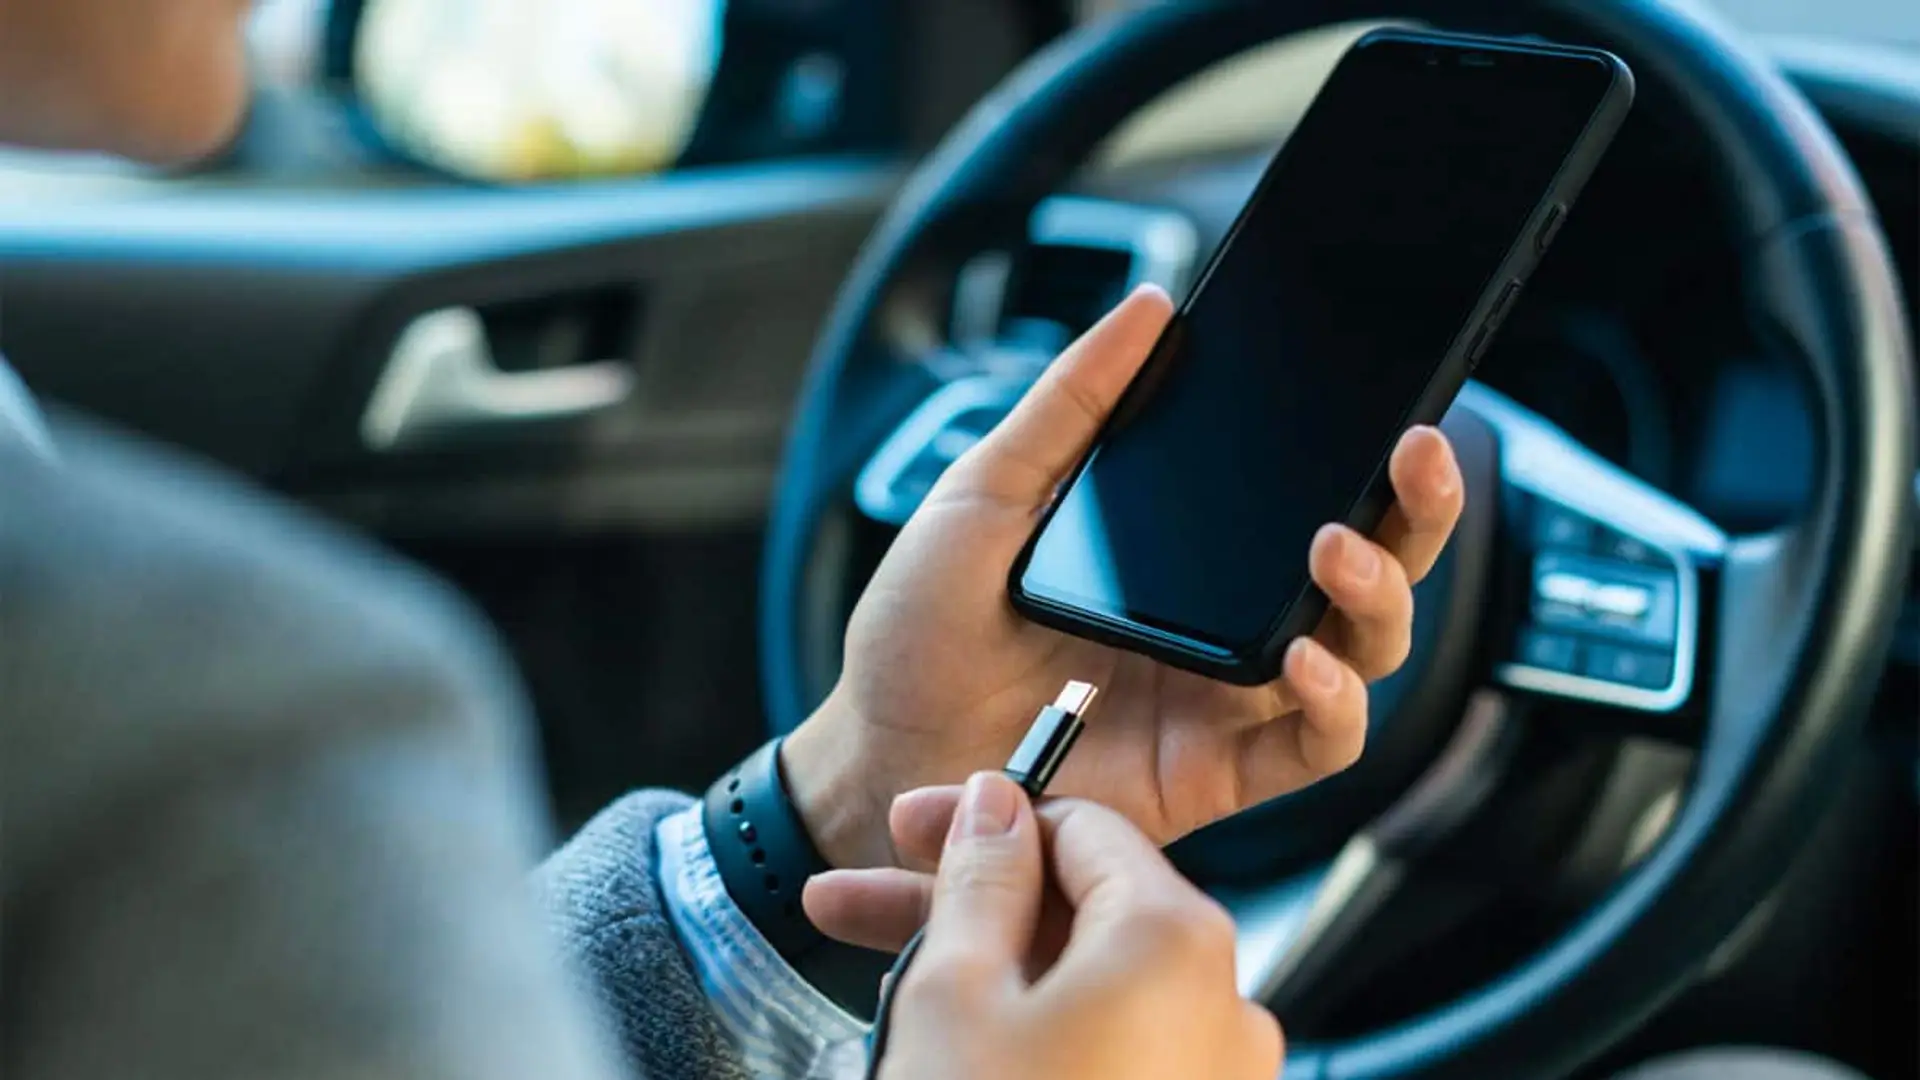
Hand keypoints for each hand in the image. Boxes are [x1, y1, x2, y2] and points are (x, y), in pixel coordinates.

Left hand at [782, 285, 1465, 868]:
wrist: (877, 751)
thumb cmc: (921, 632)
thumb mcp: (985, 493)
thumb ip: (1071, 404)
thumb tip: (1150, 307)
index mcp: (1186, 554)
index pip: (1311, 497)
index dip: (1373, 457)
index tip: (1395, 400)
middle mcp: (1226, 624)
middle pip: (1368, 570)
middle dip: (1416, 513)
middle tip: (1414, 453)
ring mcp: (1229, 700)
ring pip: (1365, 653)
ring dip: (1376, 597)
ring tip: (1336, 549)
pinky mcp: (1218, 772)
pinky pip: (1318, 745)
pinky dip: (1333, 703)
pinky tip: (1300, 658)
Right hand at [854, 772, 1281, 1079]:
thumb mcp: (955, 995)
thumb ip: (980, 880)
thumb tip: (994, 807)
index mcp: (1178, 941)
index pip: (1083, 827)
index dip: (983, 822)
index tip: (910, 831)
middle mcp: (1227, 1003)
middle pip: (1089, 909)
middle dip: (976, 902)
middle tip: (876, 902)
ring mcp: (1221, 1074)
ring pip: (1096, 986)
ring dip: (1000, 974)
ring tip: (896, 991)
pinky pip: (1120, 1045)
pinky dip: (1049, 1033)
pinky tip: (969, 1044)